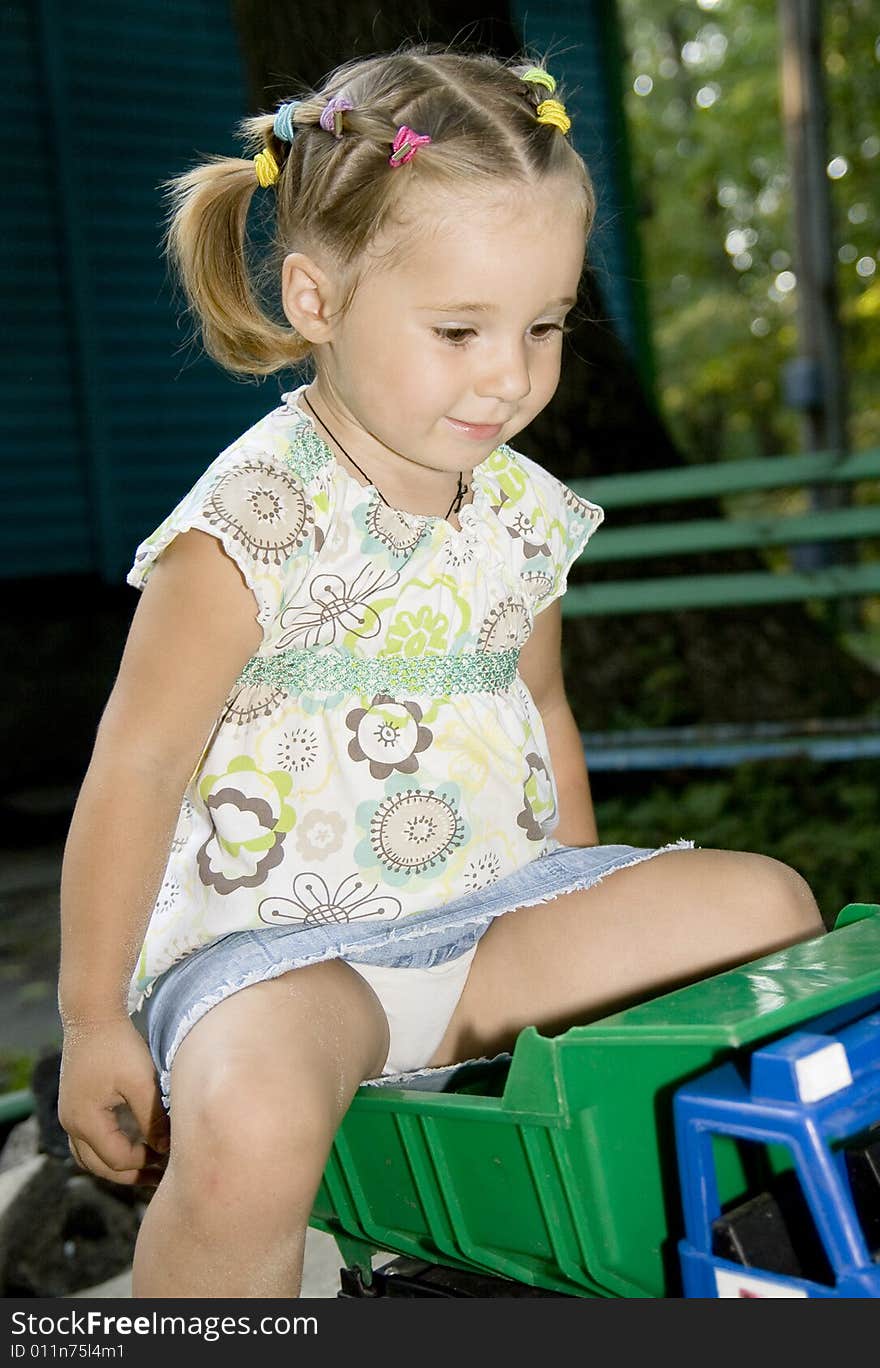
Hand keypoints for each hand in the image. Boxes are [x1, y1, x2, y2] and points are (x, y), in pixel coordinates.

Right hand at [58, 1016, 169, 1187]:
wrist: (92, 1015)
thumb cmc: (119, 1045)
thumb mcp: (141, 1082)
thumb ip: (153, 1118)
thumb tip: (165, 1148)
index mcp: (86, 1121)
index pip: (117, 1159)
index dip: (145, 1162)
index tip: (170, 1157)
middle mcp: (71, 1124)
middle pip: (99, 1166)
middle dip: (130, 1174)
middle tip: (159, 1176)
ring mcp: (69, 1115)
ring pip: (89, 1157)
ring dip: (115, 1164)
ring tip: (146, 1164)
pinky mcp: (74, 1104)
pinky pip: (87, 1140)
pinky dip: (107, 1148)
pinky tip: (132, 1141)